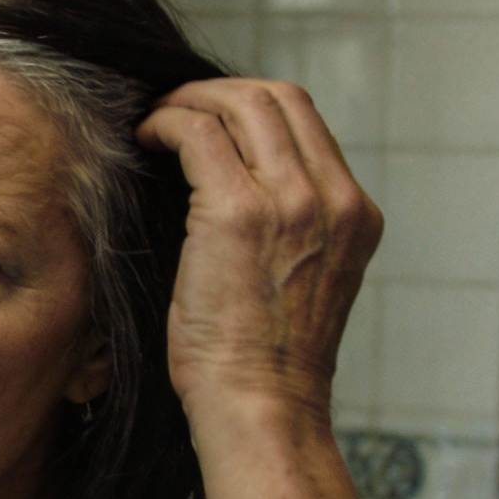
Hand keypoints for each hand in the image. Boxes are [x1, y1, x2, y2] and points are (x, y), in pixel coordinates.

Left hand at [138, 79, 379, 422]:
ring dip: (189, 101)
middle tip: (172, 108)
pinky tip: (143, 138)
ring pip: (241, 105)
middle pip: (279, 99)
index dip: (250, 106)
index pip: (307, 122)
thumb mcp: (297, 280)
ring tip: (154, 121)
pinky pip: (198, 134)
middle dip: (218, 92)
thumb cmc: (260, 360)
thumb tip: (226, 184)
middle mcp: (333, 199)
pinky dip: (166, 123)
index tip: (206, 117)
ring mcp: (291, 202)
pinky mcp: (238, 213)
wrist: (262, 405)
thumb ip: (286, 228)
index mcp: (355, 212)